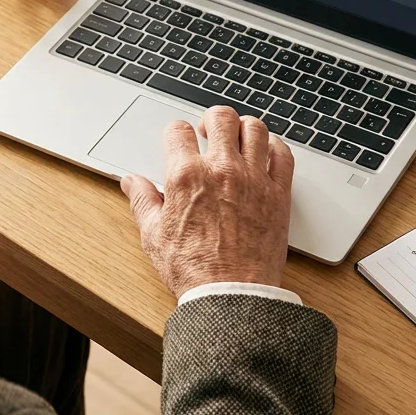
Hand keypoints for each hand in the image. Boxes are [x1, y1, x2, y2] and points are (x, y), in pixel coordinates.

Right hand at [120, 106, 294, 298]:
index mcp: (186, 177)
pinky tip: (266, 155)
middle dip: (211, 119)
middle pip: (221, 118)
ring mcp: (253, 179)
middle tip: (208, 132)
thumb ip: (142, 200)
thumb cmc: (193, 270)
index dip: (175, 134)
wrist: (231, 296)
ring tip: (237, 139)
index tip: (178, 142)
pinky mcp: (278, 194)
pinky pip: (284, 154)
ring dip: (243, 128)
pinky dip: (275, 148)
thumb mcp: (153, 235)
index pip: (178, 131)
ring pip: (255, 128)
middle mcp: (221, 170)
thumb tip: (131, 181)